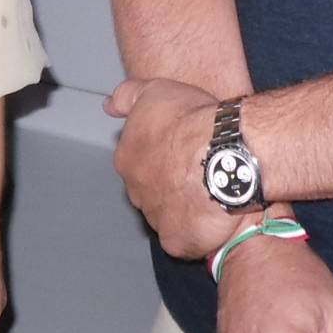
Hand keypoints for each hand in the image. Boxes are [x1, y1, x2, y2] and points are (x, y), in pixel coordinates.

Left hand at [107, 76, 240, 257]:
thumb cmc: (194, 119)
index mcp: (127, 159)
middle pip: (151, 190)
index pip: (140, 161)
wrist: (225, 152)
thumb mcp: (155, 91)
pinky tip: (213, 216)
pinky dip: (196, 231)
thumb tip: (108, 107)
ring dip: (184, 207)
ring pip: (168, 215)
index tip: (183, 150)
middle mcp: (136, 191)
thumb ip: (127, 97)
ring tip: (211, 192)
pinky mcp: (176, 241)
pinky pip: (184, 239)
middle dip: (170, 184)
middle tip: (198, 171)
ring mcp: (155, 218)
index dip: (163, 156)